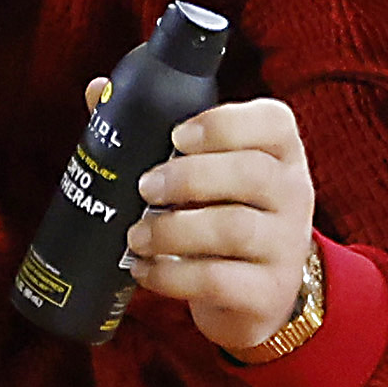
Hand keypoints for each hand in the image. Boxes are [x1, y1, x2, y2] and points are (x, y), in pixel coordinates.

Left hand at [127, 92, 323, 355]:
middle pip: (251, 172)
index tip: (176, 136)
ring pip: (234, 228)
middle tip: (144, 187)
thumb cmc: (220, 215)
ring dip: (172, 230)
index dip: (223, 124)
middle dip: (187, 177)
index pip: (273, 122)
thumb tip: (95, 91)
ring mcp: (285, 245)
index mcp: (280, 152)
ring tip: (135, 236)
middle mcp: (293, 193)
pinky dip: (171, 275)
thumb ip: (157, 132)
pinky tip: (144, 270)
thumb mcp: (207, 173)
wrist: (255, 295)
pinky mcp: (267, 292)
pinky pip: (218, 280)